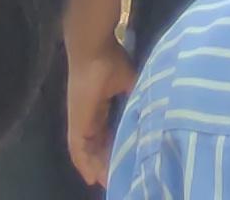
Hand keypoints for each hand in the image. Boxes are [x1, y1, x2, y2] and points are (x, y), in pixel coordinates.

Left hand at [65, 37, 136, 185]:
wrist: (94, 48)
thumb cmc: (111, 60)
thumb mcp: (130, 84)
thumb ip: (137, 98)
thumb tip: (152, 110)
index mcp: (101, 106)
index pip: (107, 133)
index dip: (114, 148)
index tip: (123, 161)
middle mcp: (88, 116)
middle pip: (96, 146)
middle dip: (105, 163)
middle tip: (115, 178)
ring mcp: (80, 120)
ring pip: (86, 151)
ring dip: (95, 167)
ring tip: (106, 181)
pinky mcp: (76, 122)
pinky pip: (77, 149)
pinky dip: (84, 163)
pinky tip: (91, 176)